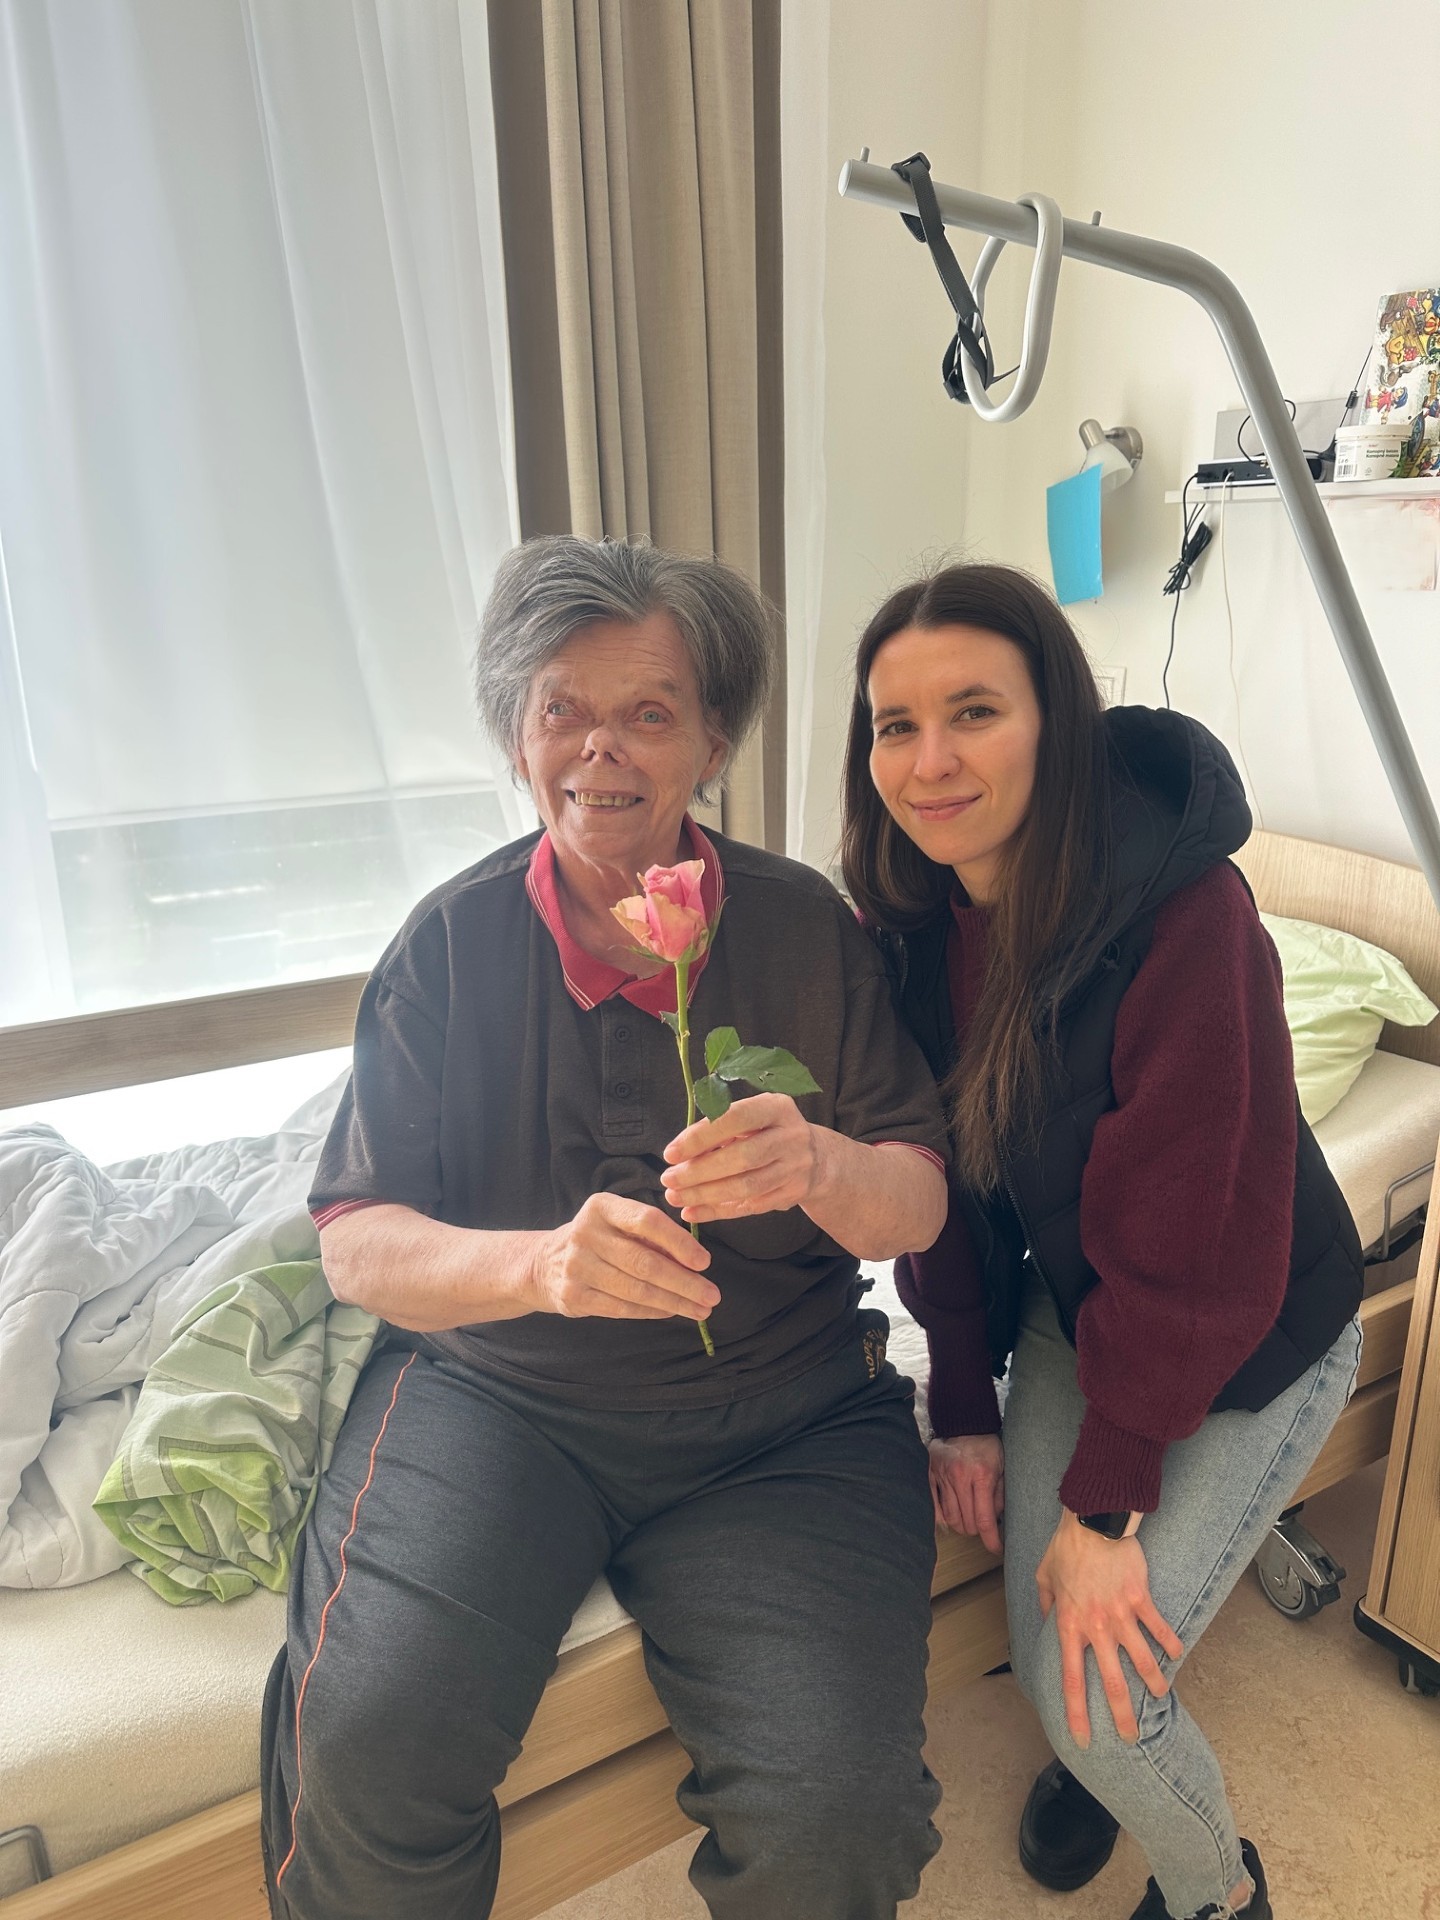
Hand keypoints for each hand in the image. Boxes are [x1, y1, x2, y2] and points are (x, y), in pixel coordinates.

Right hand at [528, 1192, 719, 1322]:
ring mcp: (576, 1267)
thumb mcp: (618, 1224)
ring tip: (700, 1310)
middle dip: (684, 1282)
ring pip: (636, 1290)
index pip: (647, 1221)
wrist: (544, 1264)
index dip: (679, 1242)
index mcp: (602, 1207)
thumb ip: (651, 1236)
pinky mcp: (574, 1296)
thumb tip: (695, 1261)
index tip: (704, 1262)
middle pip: (645, 1262)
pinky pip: (622, 1308)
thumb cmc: (598, 1240)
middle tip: (712, 1296)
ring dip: (674, 1302)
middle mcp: (586, 1233)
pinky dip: (652, 1312)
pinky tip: (671, 1312)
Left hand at [660, 1094, 822, 1223]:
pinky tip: (693, 1212)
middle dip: (699, 1171)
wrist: (817, 1158)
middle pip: (742, 1157)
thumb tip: (679, 1153)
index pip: (736, 1118)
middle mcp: (791, 1136)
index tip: (670, 1153)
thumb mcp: (751, 1118)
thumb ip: (719, 1129)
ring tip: (675, 1197)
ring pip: (746, 1186)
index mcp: (777, 1107)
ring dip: (705, 1194)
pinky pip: (751, 1207)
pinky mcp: (793, 1194)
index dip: (701, 1137)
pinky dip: (718, 1211)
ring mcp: (796, 1167)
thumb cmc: (768, 1132)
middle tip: (668, 1179)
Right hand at [928, 1434, 1004, 1553]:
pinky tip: (952, 1515)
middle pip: (966, 1523)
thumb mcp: (1002, 1469)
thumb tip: (996, 1524)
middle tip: (982, 1524)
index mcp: (982, 1476)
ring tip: (968, 1518)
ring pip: (950, 1518)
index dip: (991, 1539)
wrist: (965, 1423)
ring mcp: (942, 1476)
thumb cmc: (987, 1447)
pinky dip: (943, 1517)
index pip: (985, 1519)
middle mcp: (960, 1477)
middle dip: (977, 1530)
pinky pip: (934, 1507)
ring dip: (961, 1524)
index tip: (996, 1549)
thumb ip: (999, 1497)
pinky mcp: (929, 1474)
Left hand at [1035, 1510, 1184, 1747]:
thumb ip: (1046, 1605)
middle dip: (1121, 1716)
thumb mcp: (1044, 1576)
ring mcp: (1120, 1615)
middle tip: (1130, 1739)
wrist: (1092, 1520)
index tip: (1082, 1739)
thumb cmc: (1065, 1547)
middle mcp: (1095, 1627)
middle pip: (1111, 1683)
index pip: (1072, 1680)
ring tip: (1161, 1698)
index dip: (1077, 1713)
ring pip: (1142, 1661)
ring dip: (1154, 1684)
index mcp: (1068, 1625)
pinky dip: (1170, 1644)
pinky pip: (1159, 1628)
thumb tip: (1047, 1623)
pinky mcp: (1141, 1599)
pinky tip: (1177, 1655)